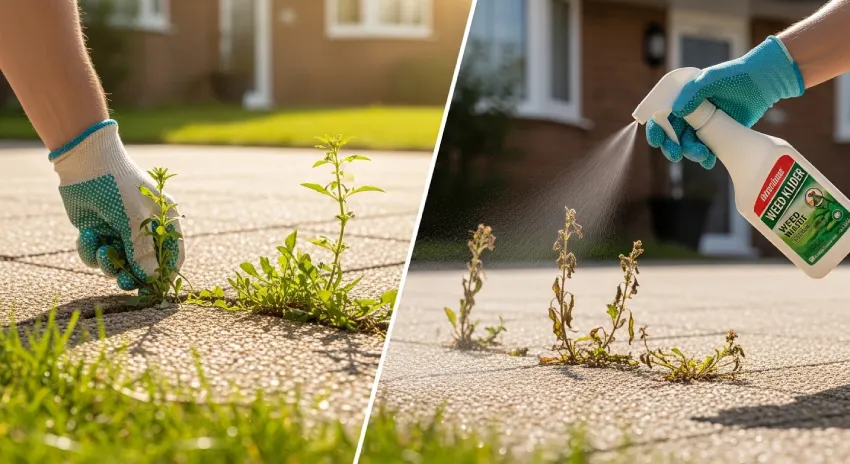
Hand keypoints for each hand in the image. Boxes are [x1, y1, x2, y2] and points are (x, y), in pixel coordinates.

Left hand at [51, 121, 184, 291]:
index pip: (172, 255)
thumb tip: (152, 279)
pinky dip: (90, 251)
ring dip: (108, 261)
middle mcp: (145, 229)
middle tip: (124, 282)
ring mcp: (121, 232)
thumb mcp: (133, 219)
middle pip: (144, 265)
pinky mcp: (99, 232)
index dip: (165, 274)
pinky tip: (86, 235)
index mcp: (165, 222)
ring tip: (101, 248)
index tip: (154, 289)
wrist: (85, 162)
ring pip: (119, 263)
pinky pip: (97, 255)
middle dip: (133, 274)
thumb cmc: (119, 185)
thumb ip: (142, 251)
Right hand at [646, 35, 804, 168]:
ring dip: (690, 152)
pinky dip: (705, 157)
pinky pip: (706, 148)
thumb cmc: (735, 75)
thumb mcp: (711, 79)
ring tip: (703, 156)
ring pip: (688, 143)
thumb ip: (693, 92)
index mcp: (681, 97)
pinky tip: (709, 161)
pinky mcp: (717, 133)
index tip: (656, 141)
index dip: (655, 128)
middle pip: (671, 134)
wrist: (763, 81)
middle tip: (675, 155)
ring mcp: (703, 123)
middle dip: (671, 146)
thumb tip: (676, 111)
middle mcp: (688, 112)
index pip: (661, 115)